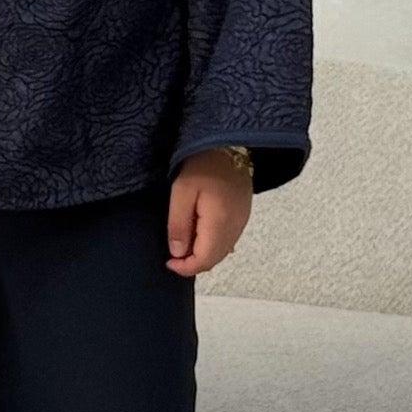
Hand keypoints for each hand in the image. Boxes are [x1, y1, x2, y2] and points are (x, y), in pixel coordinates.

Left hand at [165, 149, 252, 275]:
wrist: (230, 143)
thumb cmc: (203, 164)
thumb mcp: (181, 192)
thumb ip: (178, 224)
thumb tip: (177, 253)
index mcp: (219, 223)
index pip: (204, 260)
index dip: (185, 268)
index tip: (168, 262)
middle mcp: (235, 227)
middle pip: (214, 260)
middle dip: (193, 263)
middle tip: (173, 254)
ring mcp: (241, 222)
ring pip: (222, 252)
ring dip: (203, 254)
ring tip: (183, 243)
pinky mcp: (242, 215)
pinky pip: (229, 240)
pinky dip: (213, 245)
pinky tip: (200, 235)